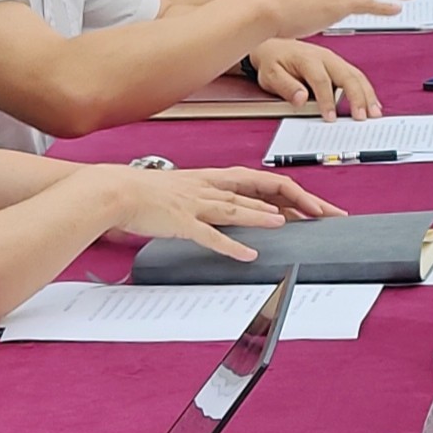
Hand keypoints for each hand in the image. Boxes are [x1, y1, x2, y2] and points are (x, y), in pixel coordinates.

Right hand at [102, 163, 337, 256]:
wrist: (112, 190)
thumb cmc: (144, 193)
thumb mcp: (182, 190)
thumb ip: (205, 199)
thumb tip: (226, 212)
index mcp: (210, 179)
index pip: (259, 181)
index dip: (289, 192)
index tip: (313, 204)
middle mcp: (207, 187)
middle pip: (257, 191)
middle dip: (291, 201)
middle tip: (320, 212)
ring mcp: (194, 203)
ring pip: (234, 208)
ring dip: (261, 216)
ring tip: (287, 223)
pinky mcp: (180, 221)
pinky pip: (209, 234)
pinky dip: (230, 244)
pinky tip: (248, 253)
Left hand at [245, 36, 377, 115]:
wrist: (274, 47)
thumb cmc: (273, 61)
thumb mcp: (271, 75)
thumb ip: (286, 87)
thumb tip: (301, 99)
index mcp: (308, 59)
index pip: (321, 81)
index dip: (327, 100)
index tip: (331, 118)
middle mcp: (325, 58)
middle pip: (347, 76)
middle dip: (357, 97)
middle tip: (363, 116)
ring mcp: (334, 60)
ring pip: (356, 76)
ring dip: (367, 95)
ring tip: (375, 112)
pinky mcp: (339, 65)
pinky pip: (356, 77)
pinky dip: (366, 90)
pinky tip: (372, 103)